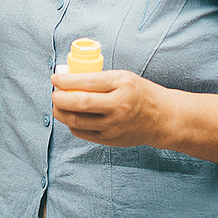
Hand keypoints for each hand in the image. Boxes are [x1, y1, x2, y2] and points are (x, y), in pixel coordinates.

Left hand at [50, 69, 173, 147]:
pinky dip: (71, 124)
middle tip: (54, 93)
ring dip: (60, 112)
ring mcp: (114, 125)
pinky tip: (71, 116)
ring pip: (76, 121)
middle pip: (78, 103)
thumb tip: (68, 79)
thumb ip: (99, 79)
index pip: (87, 82)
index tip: (54, 78)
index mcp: (122, 85)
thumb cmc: (140, 94)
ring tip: (59, 105)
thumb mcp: (123, 78)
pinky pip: (82, 133)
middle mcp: (118, 106)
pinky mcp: (110, 139)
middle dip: (59, 98)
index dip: (65, 81)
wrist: (163, 118)